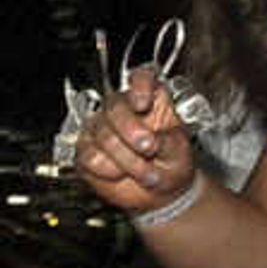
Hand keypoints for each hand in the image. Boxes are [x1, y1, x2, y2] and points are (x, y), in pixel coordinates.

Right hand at [73, 68, 199, 214]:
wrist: (161, 190)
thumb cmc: (173, 163)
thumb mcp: (179, 150)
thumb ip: (167, 141)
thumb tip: (151, 140)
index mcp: (151, 100)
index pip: (141, 77)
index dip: (139, 85)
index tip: (143, 103)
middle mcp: (123, 110)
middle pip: (115, 105)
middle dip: (131, 130)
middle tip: (149, 147)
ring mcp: (100, 129)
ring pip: (103, 135)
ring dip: (128, 159)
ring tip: (145, 170)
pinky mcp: (86, 151)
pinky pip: (91, 157)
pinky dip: (110, 170)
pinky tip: (121, 172)